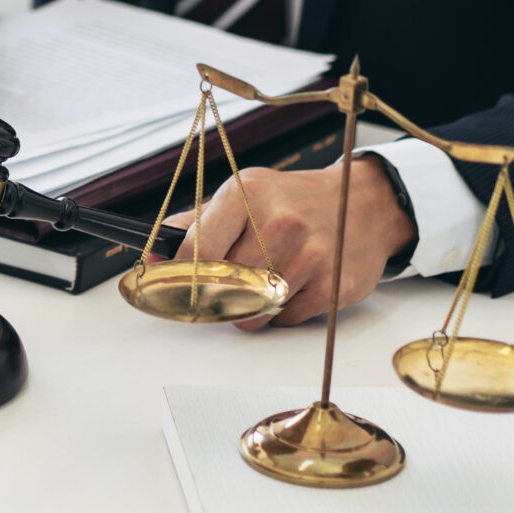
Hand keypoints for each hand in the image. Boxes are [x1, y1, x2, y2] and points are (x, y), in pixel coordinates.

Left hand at [162, 154, 413, 331]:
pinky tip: (290, 286)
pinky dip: (278, 312)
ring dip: (246, 309)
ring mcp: (310, 255)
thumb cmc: (294, 201)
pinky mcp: (332, 286)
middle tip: (219, 289)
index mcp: (248, 193)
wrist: (361, 203)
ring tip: (258, 284)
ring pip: (252, 310)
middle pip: (223, 285)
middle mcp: (280, 222)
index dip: (181, 275)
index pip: (199, 249)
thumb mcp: (244, 195)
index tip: (175, 285)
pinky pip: (284, 319)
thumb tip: (152, 255)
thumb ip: (195, 224)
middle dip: (215, 295)